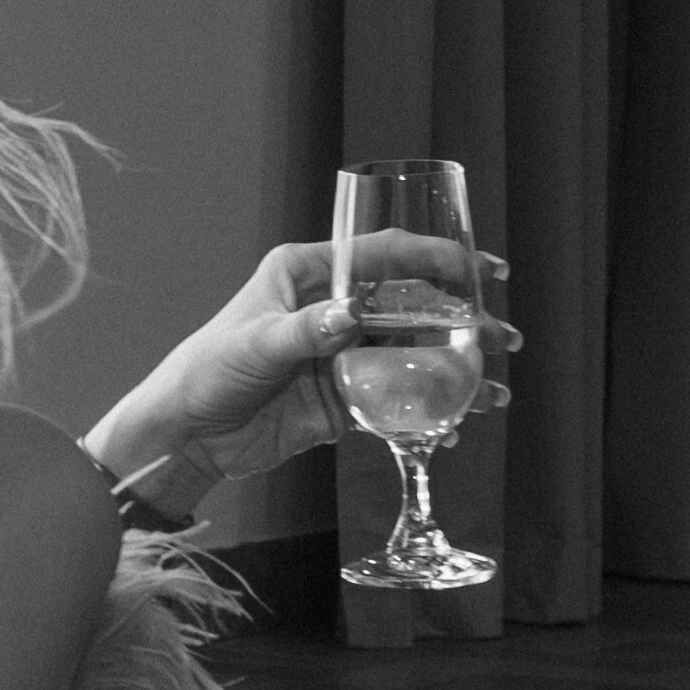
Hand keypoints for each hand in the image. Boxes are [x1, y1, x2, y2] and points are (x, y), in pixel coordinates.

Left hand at [94, 238, 518, 499]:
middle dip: (461, 319)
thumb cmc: (206, 373)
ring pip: (410, 353)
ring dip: (454, 369)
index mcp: (308, 275)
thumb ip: (306, 332)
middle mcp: (330, 308)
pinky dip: (427, 411)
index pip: (384, 255)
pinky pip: (394, 399)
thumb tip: (353, 317)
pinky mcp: (341, 397)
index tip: (483, 270)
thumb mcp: (254, 346)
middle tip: (503, 338)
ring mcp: (339, 354)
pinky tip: (458, 424)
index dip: (437, 257)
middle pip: (409, 305)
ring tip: (497, 390)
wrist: (185, 435)